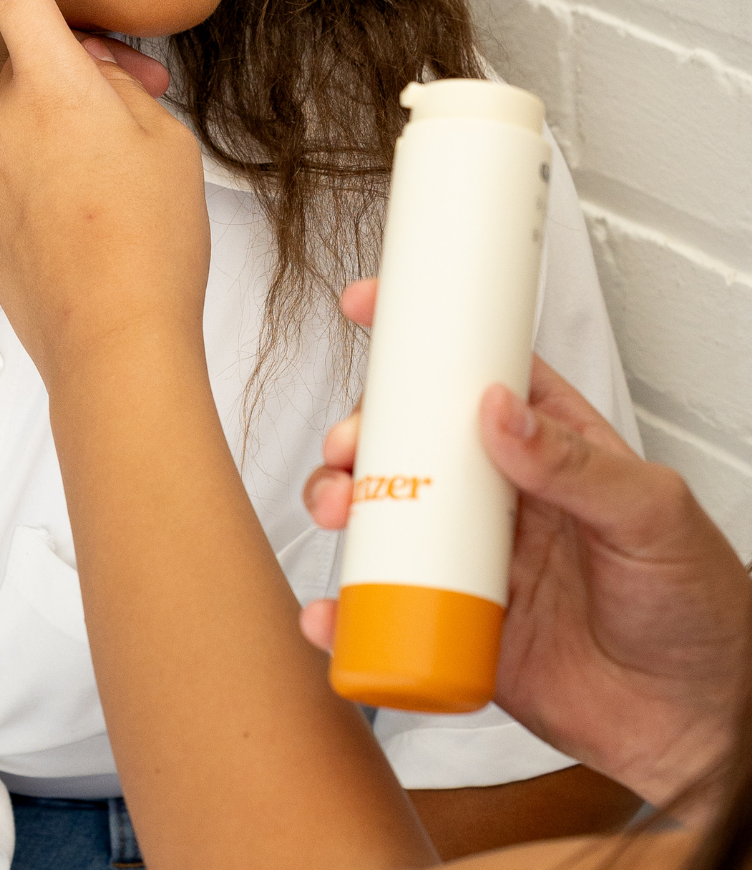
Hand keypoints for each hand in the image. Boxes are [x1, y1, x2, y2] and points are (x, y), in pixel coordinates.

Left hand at [0, 0, 210, 388]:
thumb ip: (124, 91)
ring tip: (120, 187)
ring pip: (28, 123)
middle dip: (83, 78)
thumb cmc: (150, 242)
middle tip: (141, 114)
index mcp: (54, 84)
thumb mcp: (166, 139)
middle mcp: (4, 120)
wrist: (114, 343)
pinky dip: (49, 183)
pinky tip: (89, 221)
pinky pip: (14, 174)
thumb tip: (97, 85)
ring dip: (68, 135)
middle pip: (40, 67)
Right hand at [300, 279, 751, 817]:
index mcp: (549, 443)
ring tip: (335, 512)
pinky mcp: (459, 623)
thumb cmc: (699, 605)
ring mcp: (475, 556)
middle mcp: (503, 492)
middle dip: (361, 433)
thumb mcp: (650, 513)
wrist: (699, 725)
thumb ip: (576, 463)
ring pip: (387, 513)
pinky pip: (389, 608)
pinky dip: (347, 607)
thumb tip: (499, 410)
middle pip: (410, 440)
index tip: (369, 306)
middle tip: (346, 447)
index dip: (420, 337)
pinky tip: (332, 609)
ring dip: (341, 503)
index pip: (478, 369)